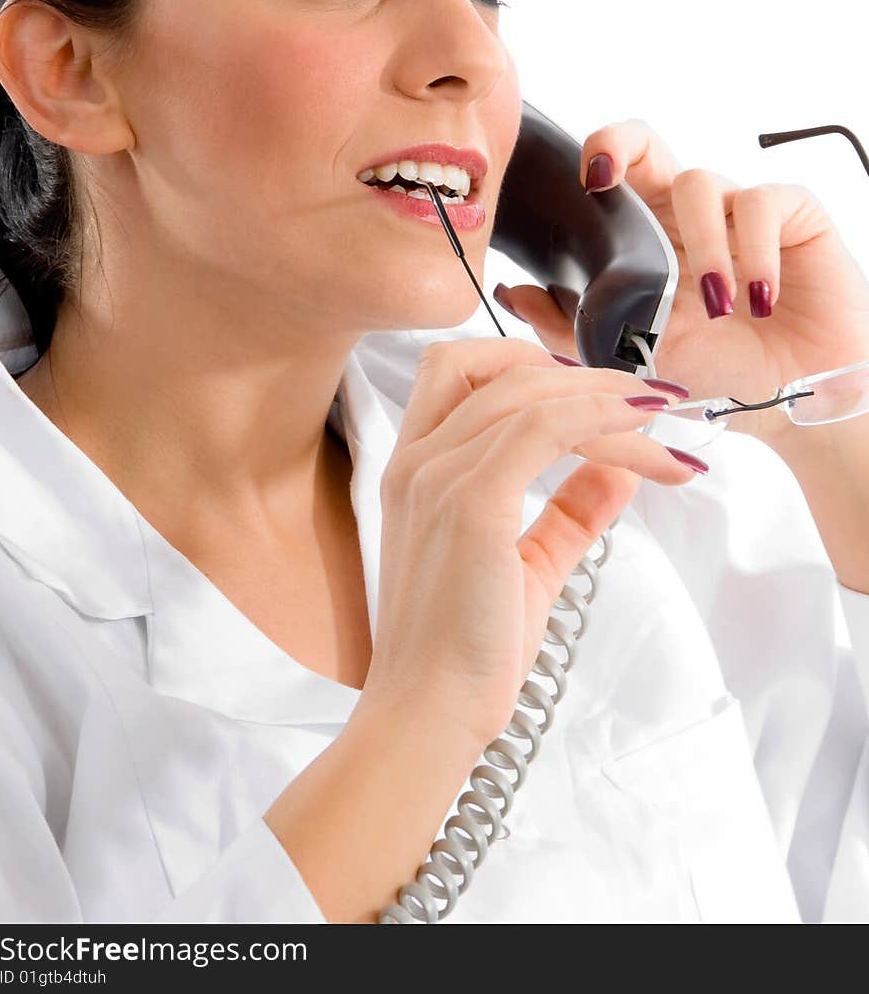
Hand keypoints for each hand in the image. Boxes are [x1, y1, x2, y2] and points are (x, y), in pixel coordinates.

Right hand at [360, 336, 698, 746]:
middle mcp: (416, 460)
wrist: (430, 715)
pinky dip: (599, 418)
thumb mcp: (529, 565)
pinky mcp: (469, 503)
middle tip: (646, 399)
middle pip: (494, 365)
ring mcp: (436, 476)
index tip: (599, 390)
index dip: (530, 362)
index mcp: (415, 467)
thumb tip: (621, 470)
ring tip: (663, 419)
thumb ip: (569, 512)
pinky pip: (543, 427)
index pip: (459, 369)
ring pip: (530, 393)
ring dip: (607, 398)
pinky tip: (644, 438)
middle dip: (576, 371)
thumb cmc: (467, 650)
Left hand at [493, 119, 868, 443]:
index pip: (613, 171)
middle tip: (603, 179)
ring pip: (702, 183)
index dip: (596, 155)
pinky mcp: (794, 215)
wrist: (791, 401)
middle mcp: (686, 213)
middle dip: (621, 146)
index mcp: (645, 235)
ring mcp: (738, 210)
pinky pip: (764, 204)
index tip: (583, 179)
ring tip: (716, 306)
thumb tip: (509, 292)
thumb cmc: (714, 372)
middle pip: (648, 143)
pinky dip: (755, 253)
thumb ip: (569, 327)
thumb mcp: (633, 356)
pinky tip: (757, 299)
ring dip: (701, 247)